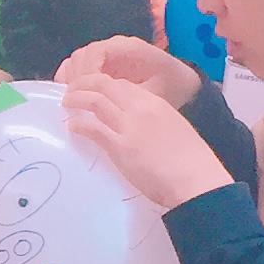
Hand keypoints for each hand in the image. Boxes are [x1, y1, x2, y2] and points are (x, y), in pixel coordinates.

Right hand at [57, 34, 203, 108]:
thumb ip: (128, 98)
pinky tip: (77, 99)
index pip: (95, 53)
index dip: (86, 74)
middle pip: (81, 56)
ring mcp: (107, 54)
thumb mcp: (155, 95)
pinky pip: (80, 67)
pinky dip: (73, 80)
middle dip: (76, 79)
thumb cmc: (171, 87)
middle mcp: (115, 46)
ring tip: (75, 102)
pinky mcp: (103, 63)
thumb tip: (100, 108)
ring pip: (77, 60)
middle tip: (77, 103)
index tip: (87, 98)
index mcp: (128, 48)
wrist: (182, 81)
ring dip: (72, 80)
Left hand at [61, 76, 235, 212]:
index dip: (104, 84)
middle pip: (105, 84)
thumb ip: (157, 123)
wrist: (197, 180)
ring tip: (66, 103)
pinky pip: (92, 127)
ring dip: (76, 98)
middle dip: (83, 83)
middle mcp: (141, 108)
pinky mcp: (120, 146)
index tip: (93, 91)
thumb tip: (142, 130)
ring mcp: (129, 126)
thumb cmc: (191, 161)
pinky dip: (79, 124)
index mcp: (157, 103)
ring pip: (94, 100)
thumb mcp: (175, 130)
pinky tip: (72, 127)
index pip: (123, 84)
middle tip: (71, 91)